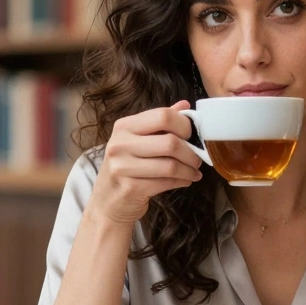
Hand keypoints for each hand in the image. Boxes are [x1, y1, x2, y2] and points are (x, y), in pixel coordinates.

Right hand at [87, 101, 203, 224]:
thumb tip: (185, 105)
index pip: (163, 116)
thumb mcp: (138, 139)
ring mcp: (122, 167)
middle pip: (170, 143)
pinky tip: (185, 180)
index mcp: (125, 126)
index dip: (185, 125)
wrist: (108, 199)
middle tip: (198, 159)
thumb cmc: (128, 166)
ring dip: (189, 170)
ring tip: (194, 172)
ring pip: (171, 166)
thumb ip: (160, 122)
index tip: (192, 136)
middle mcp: (120, 144)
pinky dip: (182, 181)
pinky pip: (166, 183)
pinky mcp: (130, 188)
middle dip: (191, 153)